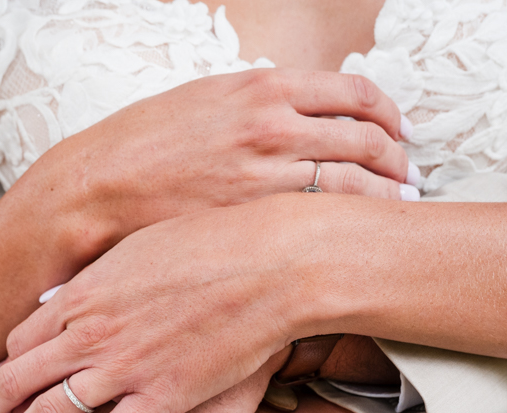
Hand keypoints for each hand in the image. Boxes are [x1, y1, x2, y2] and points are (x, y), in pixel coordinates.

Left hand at [0, 198, 317, 412]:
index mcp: (83, 295)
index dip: (4, 369)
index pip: (20, 341)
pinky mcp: (161, 398)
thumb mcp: (135, 250)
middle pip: (21, 380)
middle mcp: (91, 333)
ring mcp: (124, 368)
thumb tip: (60, 295)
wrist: (266, 266)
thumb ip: (94, 278)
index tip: (1, 385)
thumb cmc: (210, 245)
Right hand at [15, 68, 418, 257]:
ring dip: (387, 194)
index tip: (397, 129)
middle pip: (366, 139)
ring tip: (398, 206)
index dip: (387, 113)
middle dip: (396, 159)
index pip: (355, 92)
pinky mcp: (255, 220)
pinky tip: (360, 231)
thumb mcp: (207, 99)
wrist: (98, 188)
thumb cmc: (143, 144)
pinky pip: (323, 218)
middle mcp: (274, 127)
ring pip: (355, 182)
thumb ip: (259, 101)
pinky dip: (353, 222)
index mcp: (263, 87)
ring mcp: (267, 177)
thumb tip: (299, 110)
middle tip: (407, 174)